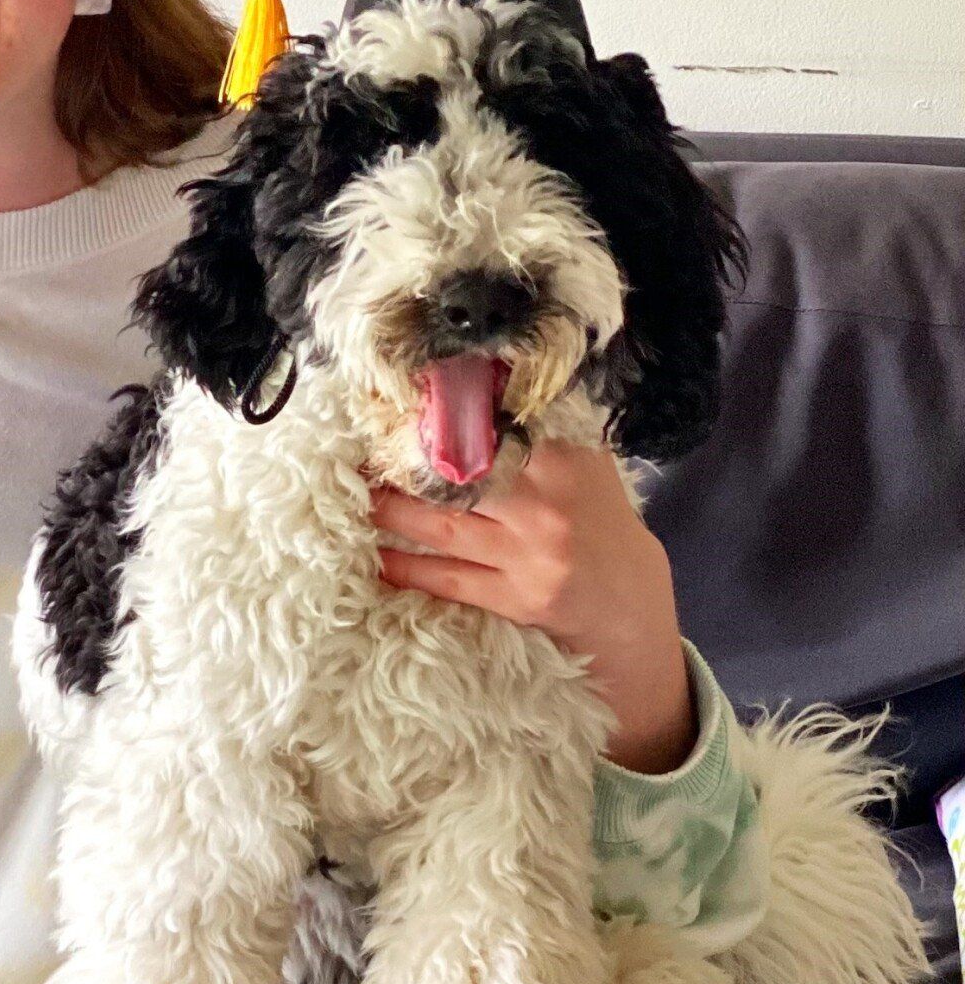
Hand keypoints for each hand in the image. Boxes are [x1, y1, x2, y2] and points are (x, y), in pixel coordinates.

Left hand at [368, 440, 696, 772]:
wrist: (629, 599)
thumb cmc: (596, 518)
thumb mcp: (586, 463)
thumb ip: (543, 429)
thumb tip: (482, 384)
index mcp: (564, 461)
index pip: (492, 429)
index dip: (440, 418)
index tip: (395, 407)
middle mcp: (545, 505)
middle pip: (455, 478)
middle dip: (400, 463)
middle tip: (356, 448)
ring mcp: (529, 556)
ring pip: (440, 528)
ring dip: (389, 512)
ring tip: (354, 494)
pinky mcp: (516, 599)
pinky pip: (447, 581)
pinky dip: (405, 569)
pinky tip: (374, 557)